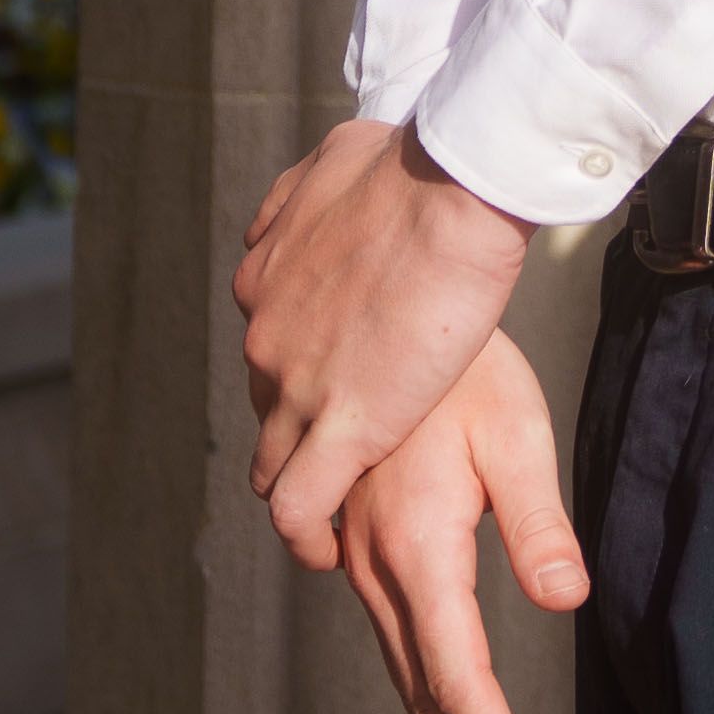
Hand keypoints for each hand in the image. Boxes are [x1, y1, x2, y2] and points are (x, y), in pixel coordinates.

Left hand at [235, 112, 535, 564]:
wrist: (449, 189)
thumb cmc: (410, 163)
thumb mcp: (332, 161)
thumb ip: (303, 193)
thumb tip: (295, 203)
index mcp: (264, 282)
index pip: (268, 349)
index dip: (298, 371)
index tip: (332, 384)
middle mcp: (266, 340)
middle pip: (267, 409)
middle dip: (298, 432)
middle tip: (338, 450)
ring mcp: (297, 389)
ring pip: (272, 467)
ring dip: (295, 494)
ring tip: (322, 523)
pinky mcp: (343, 428)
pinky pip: (298, 507)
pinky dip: (305, 537)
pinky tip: (327, 552)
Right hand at [338, 340, 589, 713]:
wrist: (379, 318)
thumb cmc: (464, 369)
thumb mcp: (516, 432)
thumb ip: (538, 522)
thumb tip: (568, 600)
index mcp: (416, 549)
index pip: (457, 679)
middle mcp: (378, 571)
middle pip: (430, 704)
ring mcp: (363, 565)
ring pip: (412, 683)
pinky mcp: (366, 553)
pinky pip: (401, 648)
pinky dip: (435, 704)